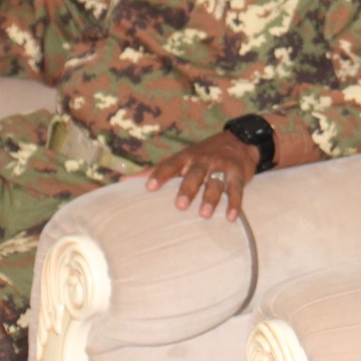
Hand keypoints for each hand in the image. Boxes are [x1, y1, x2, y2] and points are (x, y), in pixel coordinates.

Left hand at [138, 131, 261, 219]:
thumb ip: (153, 171)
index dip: (160, 175)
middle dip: (187, 189)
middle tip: (179, 205)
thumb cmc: (200, 156)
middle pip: (194, 174)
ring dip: (210, 199)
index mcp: (185, 158)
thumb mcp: (179, 159)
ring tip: (204, 215)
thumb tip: (122, 181)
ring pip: (215, 183)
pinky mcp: (238, 175)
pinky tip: (231, 218)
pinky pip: (236, 190)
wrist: (238, 142)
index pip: (170, 165)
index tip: (149, 188)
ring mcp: (221, 167)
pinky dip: (234, 204)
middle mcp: (202, 161)